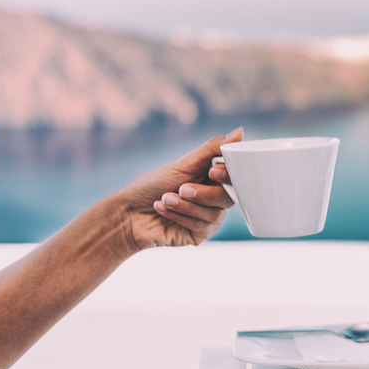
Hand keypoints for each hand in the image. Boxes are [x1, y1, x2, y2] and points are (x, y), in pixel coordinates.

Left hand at [119, 128, 241, 249]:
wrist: (129, 211)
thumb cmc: (153, 184)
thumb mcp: (184, 163)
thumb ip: (213, 148)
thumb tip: (240, 133)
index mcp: (213, 179)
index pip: (235, 177)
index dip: (228, 175)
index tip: (213, 171)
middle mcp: (214, 199)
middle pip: (228, 198)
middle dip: (202, 193)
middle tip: (181, 188)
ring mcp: (209, 218)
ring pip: (213, 214)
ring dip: (184, 206)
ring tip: (164, 199)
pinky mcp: (200, 235)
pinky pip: (202, 226)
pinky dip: (180, 216)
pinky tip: (163, 210)